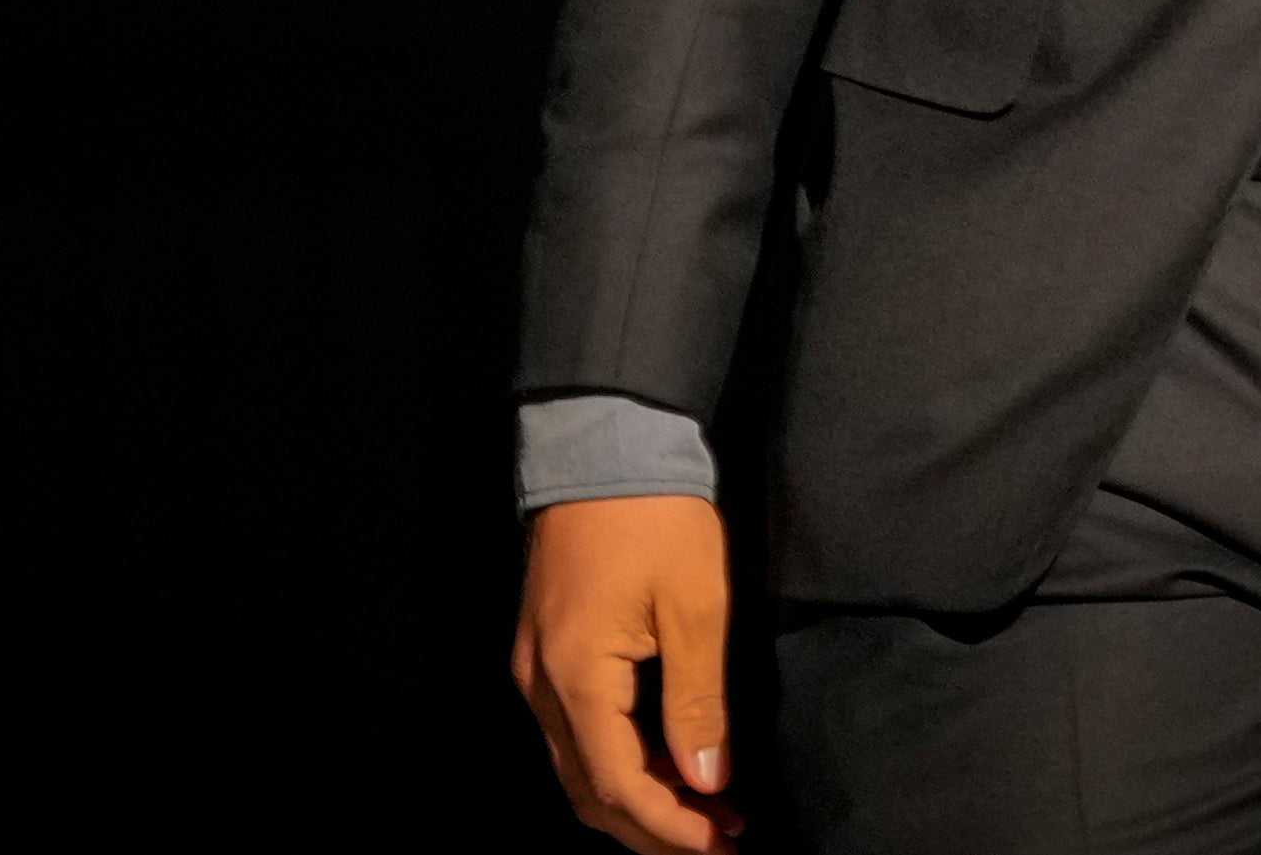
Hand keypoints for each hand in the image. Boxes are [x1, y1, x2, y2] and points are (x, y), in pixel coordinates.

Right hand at [512, 494, 738, 849]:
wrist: (605, 445)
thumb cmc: (655, 517)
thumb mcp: (696, 605)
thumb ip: (698, 699)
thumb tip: (709, 780)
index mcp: (575, 679)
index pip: (618, 786)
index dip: (671, 827)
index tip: (723, 842)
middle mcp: (541, 686)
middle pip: (589, 791)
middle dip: (655, 827)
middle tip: (723, 838)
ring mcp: (537, 671)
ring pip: (579, 768)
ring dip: (639, 798)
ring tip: (709, 809)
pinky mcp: (546, 653)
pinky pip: (576, 733)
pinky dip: (621, 760)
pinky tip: (672, 759)